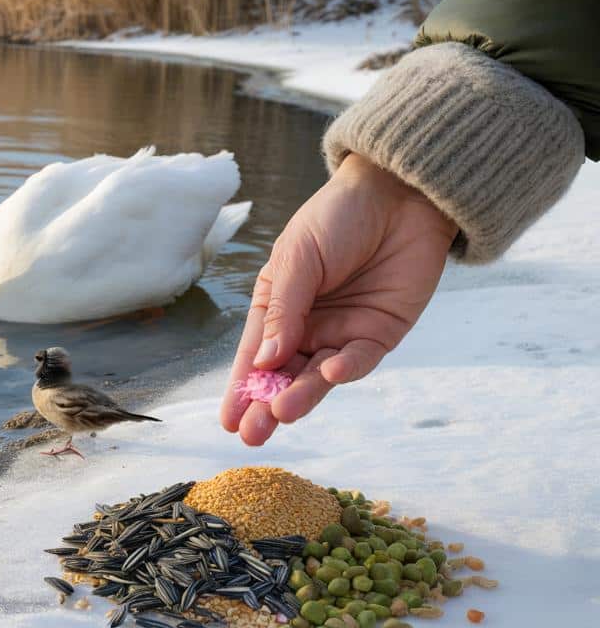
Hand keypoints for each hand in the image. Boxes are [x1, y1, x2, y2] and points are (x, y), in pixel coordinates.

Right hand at [220, 154, 457, 445]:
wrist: (400, 193)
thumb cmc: (337, 217)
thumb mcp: (298, 258)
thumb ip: (284, 311)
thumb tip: (263, 361)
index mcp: (276, 306)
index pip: (254, 355)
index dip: (241, 389)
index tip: (228, 422)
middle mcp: (306, 326)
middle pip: (283, 376)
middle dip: (266, 406)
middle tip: (252, 434)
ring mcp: (342, 333)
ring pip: (317, 376)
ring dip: (301, 396)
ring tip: (283, 413)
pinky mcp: (379, 333)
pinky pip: (359, 360)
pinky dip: (345, 369)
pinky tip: (330, 371)